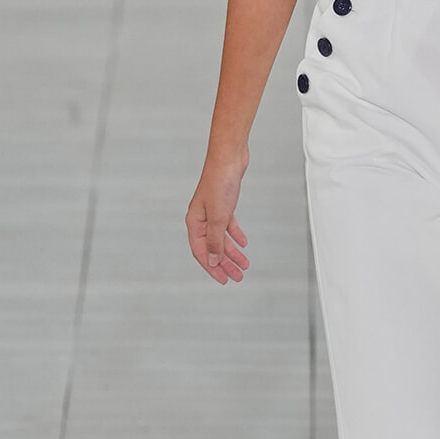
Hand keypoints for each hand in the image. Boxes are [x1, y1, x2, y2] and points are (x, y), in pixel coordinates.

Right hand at [186, 155, 249, 283]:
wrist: (229, 157)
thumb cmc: (220, 183)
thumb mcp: (219, 217)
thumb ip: (216, 240)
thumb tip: (213, 262)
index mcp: (194, 223)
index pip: (201, 252)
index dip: (212, 268)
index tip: (224, 280)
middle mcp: (201, 219)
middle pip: (212, 248)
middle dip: (225, 264)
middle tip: (238, 277)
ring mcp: (212, 211)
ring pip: (222, 238)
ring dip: (232, 252)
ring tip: (245, 265)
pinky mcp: (224, 204)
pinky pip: (228, 225)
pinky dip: (236, 235)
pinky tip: (244, 244)